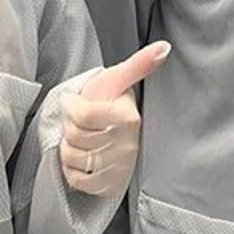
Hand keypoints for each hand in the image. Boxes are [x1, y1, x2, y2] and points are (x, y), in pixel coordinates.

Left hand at [59, 42, 167, 196]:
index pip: (82, 115)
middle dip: (69, 127)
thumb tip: (165, 47)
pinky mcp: (108, 186)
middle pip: (74, 137)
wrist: (110, 132)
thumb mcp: (117, 79)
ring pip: (73, 158)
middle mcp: (127, 146)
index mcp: (128, 118)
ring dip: (69, 148)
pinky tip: (82, 158)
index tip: (76, 103)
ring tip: (81, 139)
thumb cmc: (108, 102)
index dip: (70, 107)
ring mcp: (118, 169)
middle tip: (80, 122)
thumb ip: (139, 63)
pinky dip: (72, 169)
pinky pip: (76, 179)